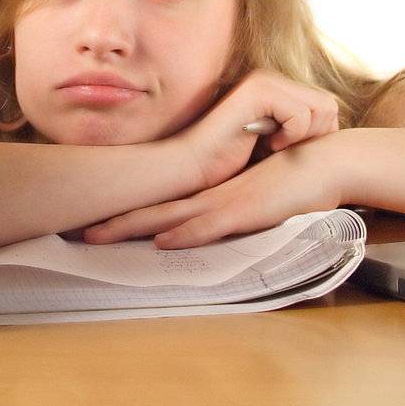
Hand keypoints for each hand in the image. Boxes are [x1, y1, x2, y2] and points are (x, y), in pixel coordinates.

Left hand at [83, 130, 348, 247]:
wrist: (326, 164)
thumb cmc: (293, 180)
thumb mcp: (256, 198)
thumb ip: (234, 210)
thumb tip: (215, 222)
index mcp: (211, 194)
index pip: (162, 203)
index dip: (130, 212)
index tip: (98, 219)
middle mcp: (211, 196)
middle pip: (154, 209)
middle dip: (116, 221)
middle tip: (78, 230)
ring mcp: (226, 202)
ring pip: (171, 217)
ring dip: (134, 227)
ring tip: (98, 234)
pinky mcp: (245, 210)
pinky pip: (210, 225)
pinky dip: (185, 233)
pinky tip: (163, 241)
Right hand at [168, 68, 340, 193]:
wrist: (191, 167)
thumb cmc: (229, 163)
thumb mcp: (273, 144)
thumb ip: (299, 133)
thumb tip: (334, 133)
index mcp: (277, 88)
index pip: (326, 106)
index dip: (320, 135)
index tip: (294, 153)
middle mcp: (272, 78)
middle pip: (328, 104)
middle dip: (316, 135)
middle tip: (288, 153)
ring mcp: (264, 81)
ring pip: (320, 107)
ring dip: (304, 136)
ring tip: (277, 149)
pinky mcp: (257, 91)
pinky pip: (300, 115)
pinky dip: (291, 136)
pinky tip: (269, 146)